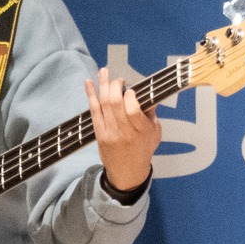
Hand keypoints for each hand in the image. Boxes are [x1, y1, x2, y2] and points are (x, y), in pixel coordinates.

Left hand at [87, 67, 160, 193]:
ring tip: (104, 72)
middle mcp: (124, 131)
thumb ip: (151, 115)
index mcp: (141, 131)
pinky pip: (93, 111)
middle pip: (116, 104)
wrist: (127, 172)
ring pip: (104, 104)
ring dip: (103, 85)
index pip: (133, 109)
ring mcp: (109, 132)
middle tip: (119, 80)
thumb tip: (148, 96)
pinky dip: (90, 95)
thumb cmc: (144, 150)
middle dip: (115, 86)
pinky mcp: (98, 133)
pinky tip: (89, 83)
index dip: (131, 96)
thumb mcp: (155, 133)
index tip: (132, 90)